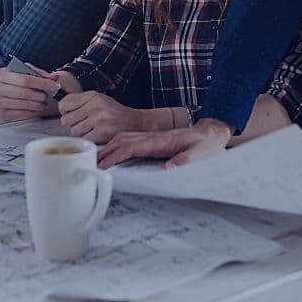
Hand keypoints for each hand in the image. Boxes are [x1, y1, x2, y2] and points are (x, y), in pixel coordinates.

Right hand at [0, 64, 60, 122]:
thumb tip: (54, 78)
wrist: (1, 90)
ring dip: (38, 104)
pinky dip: (32, 112)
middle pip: (24, 93)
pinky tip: (37, 108)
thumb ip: (39, 73)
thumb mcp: (24, 71)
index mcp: (0, 74)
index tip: (54, 85)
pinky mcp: (0, 114)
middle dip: (40, 95)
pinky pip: (21, 115)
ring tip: (44, 102)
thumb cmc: (14, 80)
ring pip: (23, 105)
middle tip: (48, 95)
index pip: (25, 80)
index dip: (42, 83)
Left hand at [58, 91, 145, 143]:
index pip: (64, 103)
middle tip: (83, 123)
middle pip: (66, 120)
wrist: (134, 122)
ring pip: (74, 131)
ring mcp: (98, 119)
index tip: (70, 113)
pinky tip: (96, 134)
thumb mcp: (99, 100)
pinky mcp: (102, 132)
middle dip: (72, 123)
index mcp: (92, 96)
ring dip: (81, 132)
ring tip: (91, 128)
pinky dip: (88, 138)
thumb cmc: (114, 112)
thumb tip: (61, 107)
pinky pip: (84, 138)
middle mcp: (95, 106)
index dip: (65, 111)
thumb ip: (81, 101)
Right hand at [97, 118, 232, 168]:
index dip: (115, 155)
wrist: (211, 133)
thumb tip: (169, 168)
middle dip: (104, 151)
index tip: (102, 164)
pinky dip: (116, 145)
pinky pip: (129, 139)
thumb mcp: (201, 154)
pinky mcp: (152, 140)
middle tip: (90, 164)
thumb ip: (186, 160)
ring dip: (108, 147)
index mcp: (161, 141)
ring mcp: (151, 136)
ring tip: (95, 160)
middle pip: (121, 139)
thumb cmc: (206, 145)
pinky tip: (110, 152)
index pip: (131, 146)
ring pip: (123, 138)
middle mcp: (152, 136)